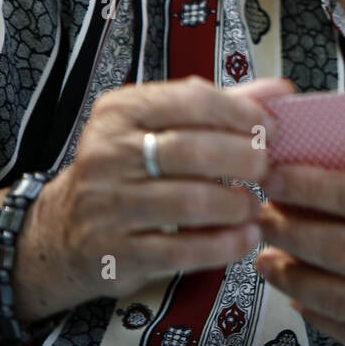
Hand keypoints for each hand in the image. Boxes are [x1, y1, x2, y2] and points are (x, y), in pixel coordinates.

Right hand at [20, 74, 294, 315]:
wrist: (65, 227)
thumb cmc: (127, 167)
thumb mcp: (161, 124)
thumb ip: (221, 106)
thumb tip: (279, 92)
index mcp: (122, 111)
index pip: (190, 100)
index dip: (240, 114)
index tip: (272, 127)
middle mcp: (109, 153)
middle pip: (192, 150)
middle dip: (242, 158)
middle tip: (267, 167)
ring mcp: (108, 205)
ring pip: (189, 202)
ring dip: (235, 205)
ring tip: (254, 204)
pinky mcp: (116, 253)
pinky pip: (180, 251)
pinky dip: (221, 246)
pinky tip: (242, 238)